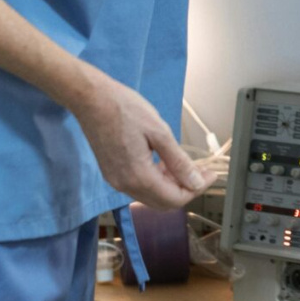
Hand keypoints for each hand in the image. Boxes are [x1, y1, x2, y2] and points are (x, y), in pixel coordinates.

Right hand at [72, 68, 216, 209]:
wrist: (89, 98)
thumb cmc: (125, 109)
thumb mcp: (159, 132)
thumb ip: (179, 162)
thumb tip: (197, 183)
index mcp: (138, 176)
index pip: (175, 198)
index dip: (197, 189)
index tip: (210, 174)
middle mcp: (124, 185)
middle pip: (164, 203)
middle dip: (186, 190)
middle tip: (201, 172)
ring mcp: (116, 181)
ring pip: (152, 197)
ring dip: (171, 186)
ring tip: (183, 166)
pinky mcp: (111, 173)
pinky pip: (140, 187)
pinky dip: (157, 181)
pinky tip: (164, 164)